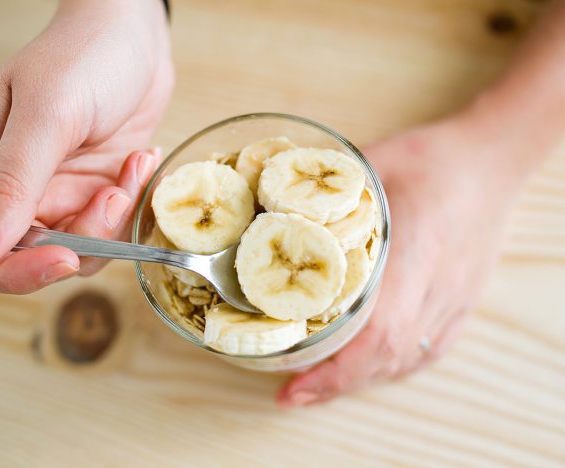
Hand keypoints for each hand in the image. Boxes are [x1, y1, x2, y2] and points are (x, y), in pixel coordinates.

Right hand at [0, 0, 173, 292]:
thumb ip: (10, 184)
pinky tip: (141, 157)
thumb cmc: (82, 57)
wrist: (132, 34)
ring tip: (132, 164)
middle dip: (83, 240)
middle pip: (36, 260)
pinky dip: (134, 202)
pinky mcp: (99, 191)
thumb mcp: (46, 115)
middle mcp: (19, 192)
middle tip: (112, 194)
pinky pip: (116, 227)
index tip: (63, 256)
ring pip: (83, 249)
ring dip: (115, 219)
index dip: (14, 272)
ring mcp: (62, 193)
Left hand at [277, 116, 524, 406]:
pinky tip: (365, 370)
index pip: (378, 331)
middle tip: (290, 394)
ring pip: (405, 359)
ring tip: (317, 387)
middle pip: (387, 357)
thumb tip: (279, 204)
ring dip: (358, 381)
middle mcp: (438, 287)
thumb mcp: (376, 161)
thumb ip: (331, 191)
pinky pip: (426, 351)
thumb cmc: (436, 158)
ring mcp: (454, 300)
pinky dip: (389, 367)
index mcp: (416, 253)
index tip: (294, 387)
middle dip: (334, 385)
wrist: (492, 162)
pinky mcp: (462, 303)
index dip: (335, 370)